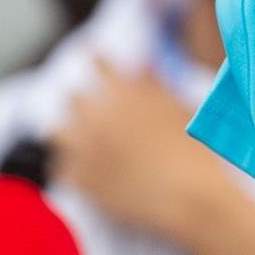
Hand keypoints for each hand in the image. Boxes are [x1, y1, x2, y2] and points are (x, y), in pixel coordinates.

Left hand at [49, 56, 225, 242]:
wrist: (192, 197)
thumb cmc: (197, 148)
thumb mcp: (182, 108)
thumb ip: (156, 83)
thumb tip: (140, 62)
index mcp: (128, 94)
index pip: (101, 65)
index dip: (99, 60)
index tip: (96, 58)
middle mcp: (100, 118)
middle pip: (73, 98)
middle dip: (83, 100)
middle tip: (94, 108)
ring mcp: (86, 151)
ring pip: (57, 132)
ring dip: (69, 132)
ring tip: (82, 138)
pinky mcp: (81, 182)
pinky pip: (61, 168)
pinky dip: (71, 166)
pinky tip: (86, 168)